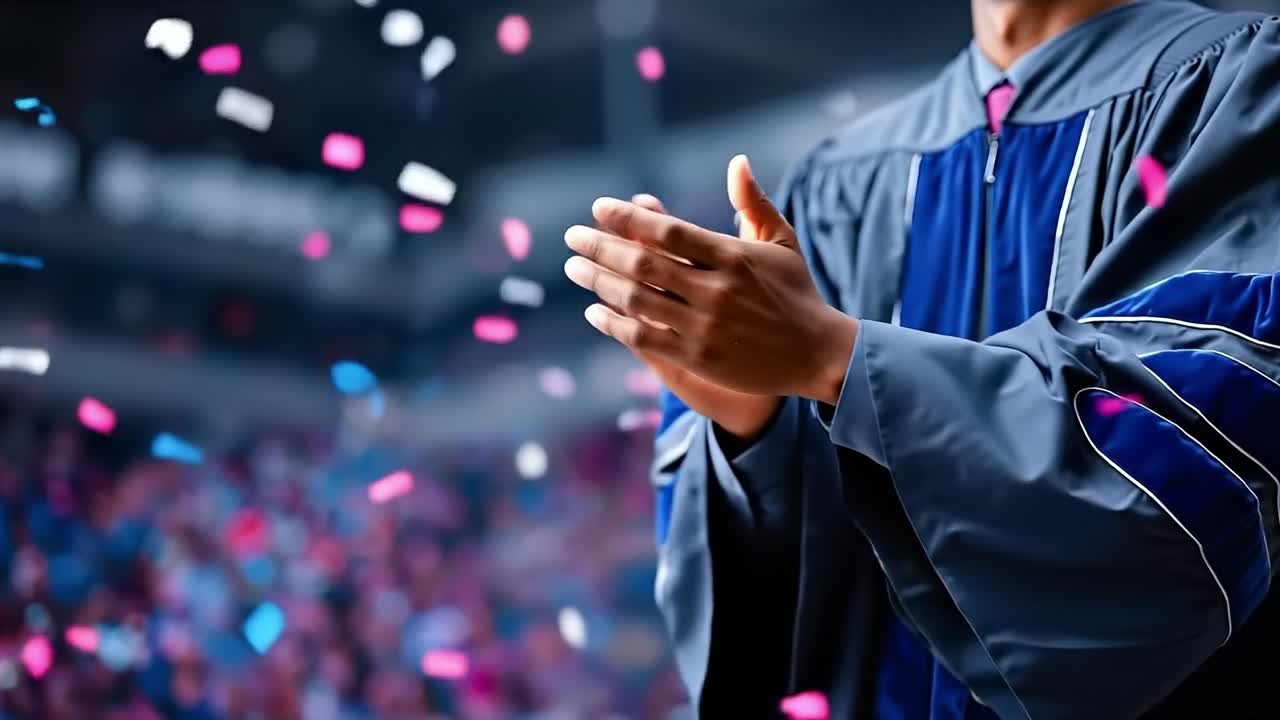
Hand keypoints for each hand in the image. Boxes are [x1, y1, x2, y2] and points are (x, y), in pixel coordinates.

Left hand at [564, 155, 857, 404]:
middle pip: (643, 264)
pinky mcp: (698, 357)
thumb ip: (754, 202)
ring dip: (599, 282)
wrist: (818, 354)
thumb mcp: (782, 242)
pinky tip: (593, 311)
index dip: (628, 218)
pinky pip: (643, 338)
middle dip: (600, 248)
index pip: (668, 231)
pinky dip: (613, 323)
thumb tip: (737, 161)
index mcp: (733, 256)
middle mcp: (715, 290)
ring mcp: (705, 326)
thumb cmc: (796, 292)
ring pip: (637, 301)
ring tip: (575, 268)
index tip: (599, 208)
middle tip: (572, 237)